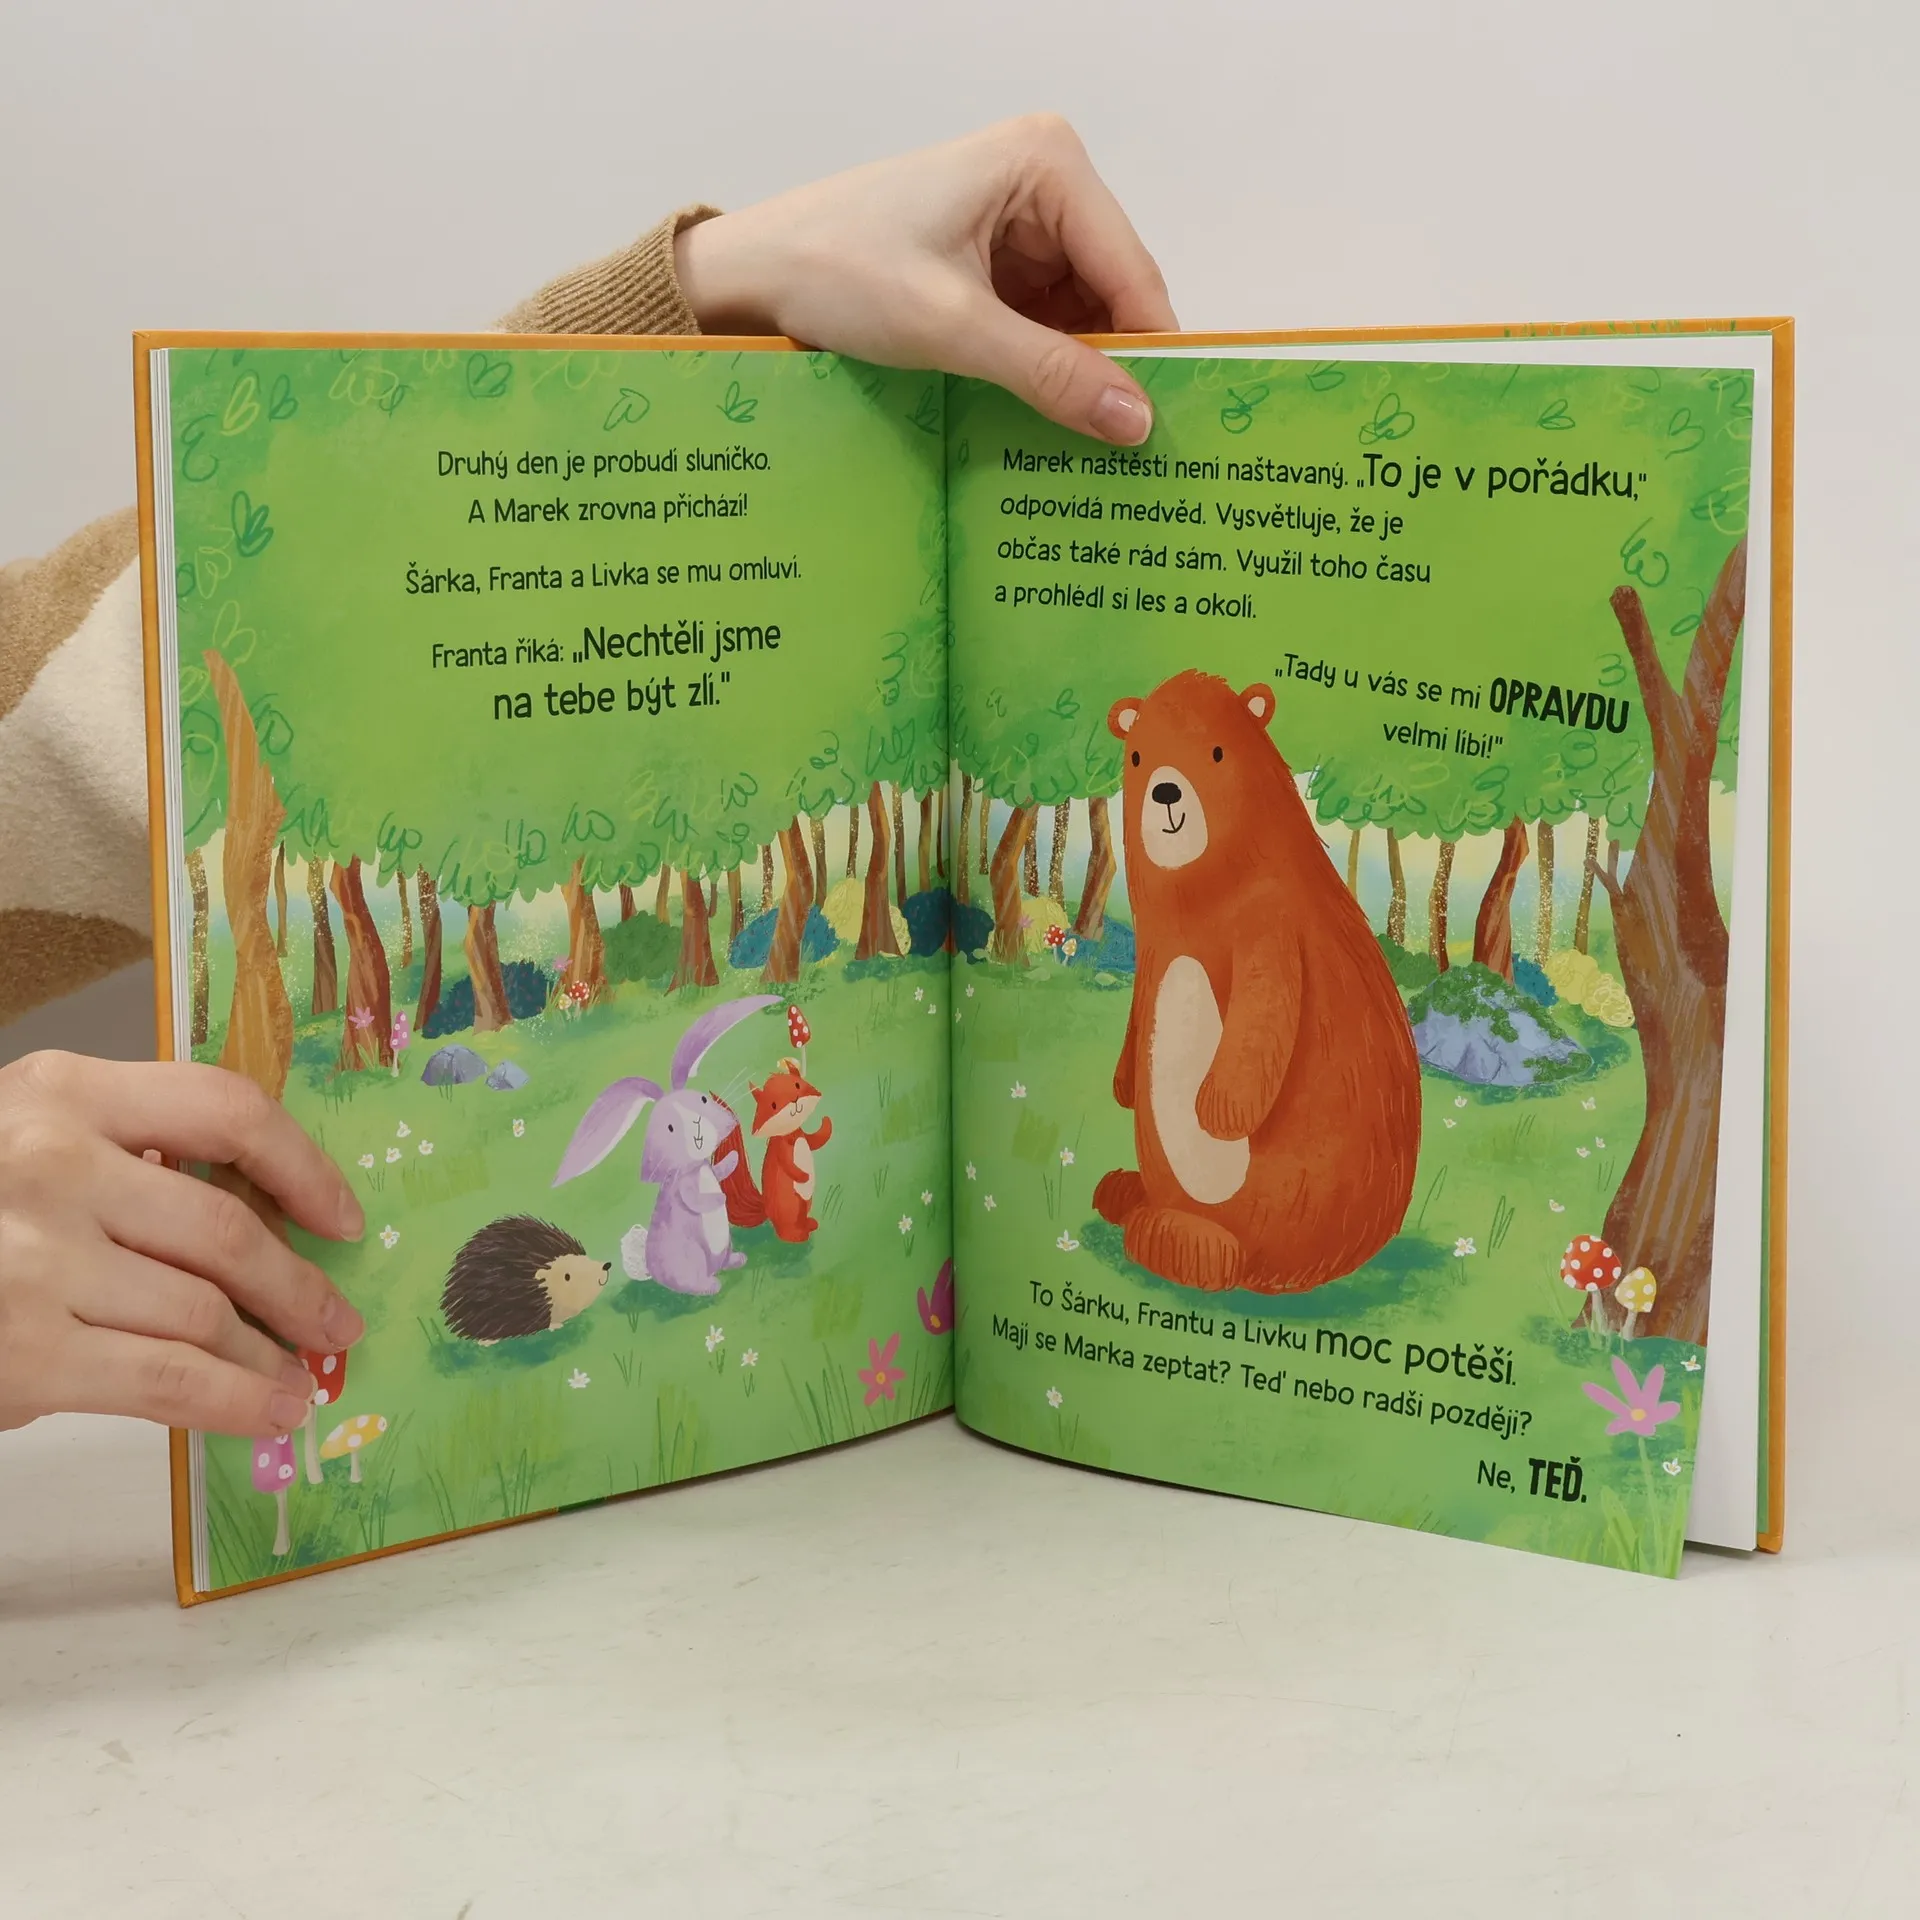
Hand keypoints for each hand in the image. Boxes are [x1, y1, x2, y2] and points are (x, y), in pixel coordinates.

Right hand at [0, 1053, 365, 1438]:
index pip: (228, 1110)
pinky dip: (235, 1398)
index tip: (341, 1215)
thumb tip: (270, 1215)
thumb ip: (132, 1154)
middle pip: (227, 1227)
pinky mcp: (25, 1353)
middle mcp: (52, 1163)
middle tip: (337, 1318)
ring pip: (206, 1311)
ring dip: (272, 1352)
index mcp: (66, 1092)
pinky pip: (167, 1378)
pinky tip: (268, 1407)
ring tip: (303, 1374)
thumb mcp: (31, 1140)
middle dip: (298, 1285)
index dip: (305, 1168)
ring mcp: (36, 1260)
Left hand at [676, 115, 1176, 443]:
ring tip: (1088, 446)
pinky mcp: (998, 262)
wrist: (755, 274)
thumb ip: (1050, 374)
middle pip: (1114, 293)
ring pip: (1083, 316)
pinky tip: (1048, 417)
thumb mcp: (952, 327)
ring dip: (1081, 376)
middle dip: (1115, 367)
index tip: (1167, 432)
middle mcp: (1046, 181)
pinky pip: (1046, 324)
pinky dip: (1048, 371)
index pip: (1130, 271)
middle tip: (1129, 453)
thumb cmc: (837, 270)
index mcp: (1046, 163)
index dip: (1152, 354)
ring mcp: (1023, 223)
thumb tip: (1136, 420)